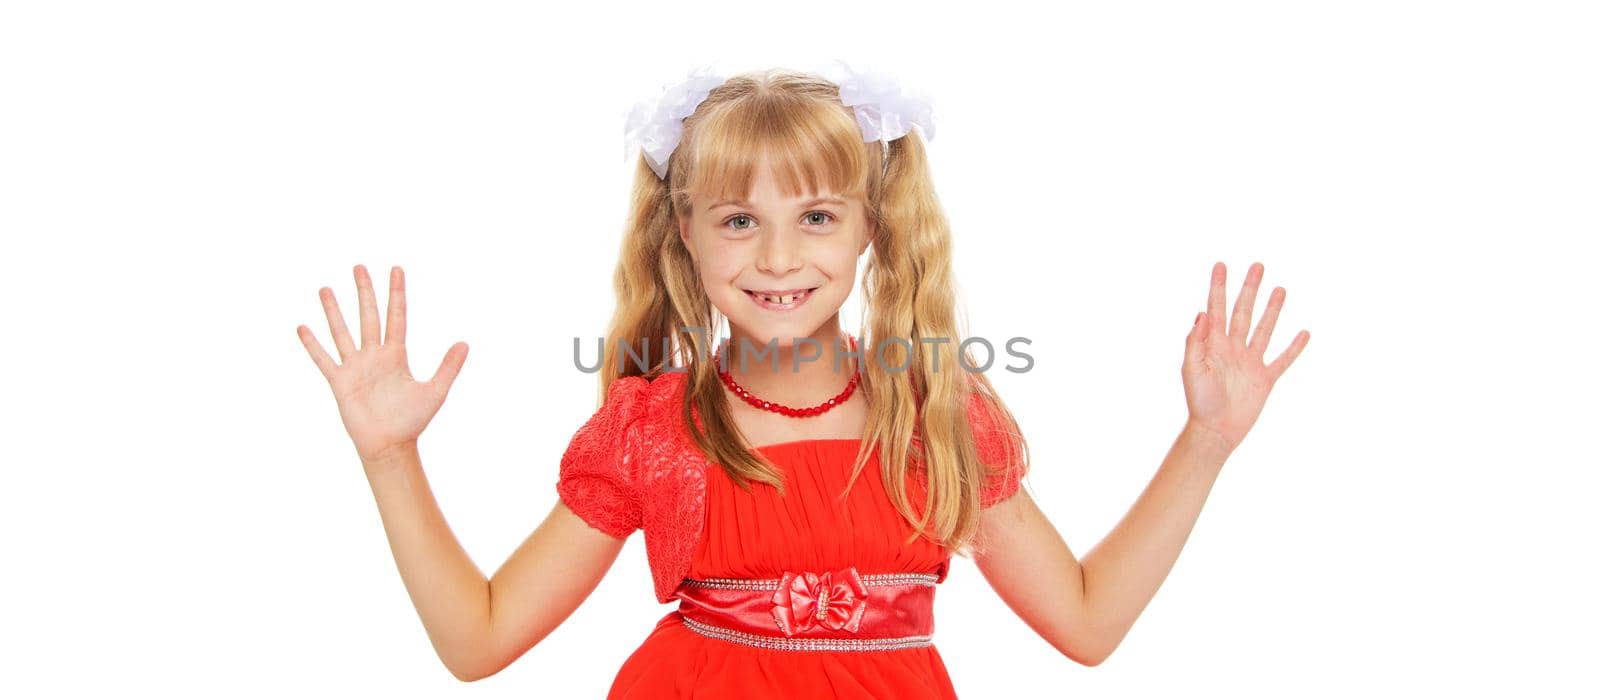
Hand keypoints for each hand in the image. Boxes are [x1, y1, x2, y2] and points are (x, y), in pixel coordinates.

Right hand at [296, 264, 468, 466]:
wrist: (390, 445)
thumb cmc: (412, 421)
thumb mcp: (435, 391)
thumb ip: (448, 367)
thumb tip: (465, 342)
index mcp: (397, 355)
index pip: (397, 316)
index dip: (396, 293)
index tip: (396, 270)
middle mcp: (374, 356)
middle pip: (369, 316)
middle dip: (364, 292)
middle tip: (359, 267)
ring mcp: (356, 367)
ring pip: (343, 332)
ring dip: (334, 311)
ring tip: (325, 288)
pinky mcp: (340, 382)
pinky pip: (324, 359)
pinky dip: (313, 345)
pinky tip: (302, 327)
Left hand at [1181, 261, 1308, 452]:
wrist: (1216, 430)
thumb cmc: (1199, 401)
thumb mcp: (1191, 369)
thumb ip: (1196, 341)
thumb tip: (1202, 313)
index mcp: (1213, 344)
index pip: (1216, 308)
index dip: (1218, 287)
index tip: (1221, 265)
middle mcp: (1232, 348)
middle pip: (1243, 311)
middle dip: (1249, 289)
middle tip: (1257, 266)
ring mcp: (1250, 362)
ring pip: (1264, 329)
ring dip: (1272, 310)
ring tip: (1280, 289)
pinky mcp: (1265, 379)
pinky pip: (1283, 360)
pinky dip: (1294, 348)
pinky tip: (1304, 333)